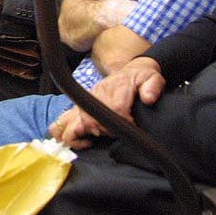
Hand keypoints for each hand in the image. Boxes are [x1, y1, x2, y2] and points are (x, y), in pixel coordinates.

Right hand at [50, 57, 164, 148]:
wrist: (130, 73)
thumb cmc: (140, 78)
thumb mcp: (152, 77)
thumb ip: (152, 87)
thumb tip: (148, 98)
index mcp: (112, 92)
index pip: (114, 113)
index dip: (125, 124)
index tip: (133, 126)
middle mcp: (93, 98)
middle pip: (89, 121)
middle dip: (104, 132)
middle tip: (117, 133)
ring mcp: (83, 104)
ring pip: (67, 122)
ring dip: (78, 135)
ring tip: (90, 141)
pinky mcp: (79, 108)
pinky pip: (63, 123)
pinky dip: (67, 135)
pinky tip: (84, 141)